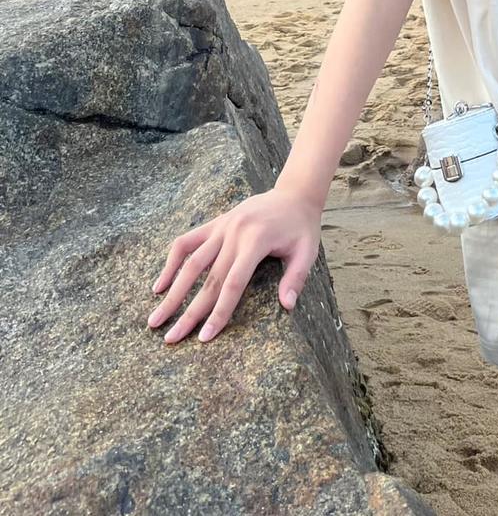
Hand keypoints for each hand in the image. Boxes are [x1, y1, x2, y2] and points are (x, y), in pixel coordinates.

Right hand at [148, 187, 322, 344]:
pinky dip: (171, 262)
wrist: (293, 193)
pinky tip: (160, 285)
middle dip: (188, 312)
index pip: (232, 284)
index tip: (204, 338)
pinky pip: (187, 242)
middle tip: (170, 339)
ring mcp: (222, 226)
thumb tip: (286, 306)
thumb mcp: (307, 251)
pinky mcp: (215, 223)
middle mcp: (234, 233)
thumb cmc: (301, 227)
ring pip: (190, 263)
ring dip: (172, 292)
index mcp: (256, 241)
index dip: (218, 312)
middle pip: (207, 279)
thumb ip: (296, 278)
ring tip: (155, 319)